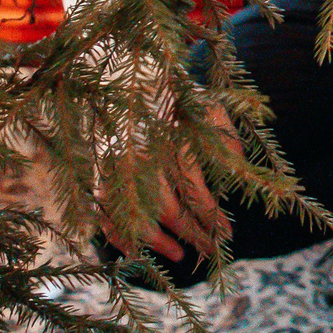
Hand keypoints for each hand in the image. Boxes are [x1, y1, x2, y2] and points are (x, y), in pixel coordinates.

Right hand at [109, 104, 234, 263]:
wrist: (126, 76)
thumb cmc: (174, 93)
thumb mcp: (207, 106)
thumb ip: (225, 136)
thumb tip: (239, 167)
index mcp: (164, 138)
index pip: (190, 189)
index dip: (210, 215)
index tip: (227, 233)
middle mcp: (133, 156)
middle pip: (164, 209)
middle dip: (190, 233)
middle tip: (211, 250)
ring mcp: (108, 168)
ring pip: (128, 218)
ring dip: (155, 242)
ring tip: (179, 255)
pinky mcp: (93, 175)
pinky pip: (101, 216)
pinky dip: (118, 237)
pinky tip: (137, 252)